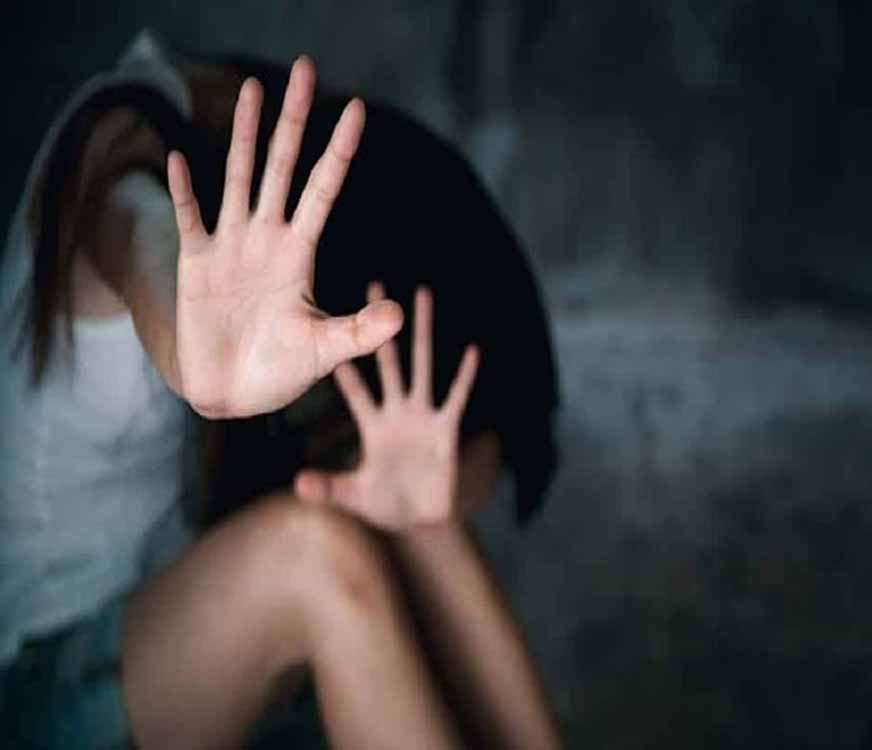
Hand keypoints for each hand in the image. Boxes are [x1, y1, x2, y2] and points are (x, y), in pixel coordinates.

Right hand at [166, 56, 401, 417]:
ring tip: (253, 91)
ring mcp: (231, 247)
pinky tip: (180, 159)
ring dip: (245, 136)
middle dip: (294, 121)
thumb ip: (359, 332)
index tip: (355, 109)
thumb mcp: (326, 351)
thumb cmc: (281, 369)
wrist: (232, 393)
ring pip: (240, 178)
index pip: (323, 190)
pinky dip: (185, 193)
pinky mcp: (197, 265)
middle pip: (283, 167)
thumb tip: (399, 317)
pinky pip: (191, 220)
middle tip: (305, 68)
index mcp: (301, 254)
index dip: (338, 152)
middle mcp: (268, 239)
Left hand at [294, 283, 478, 529]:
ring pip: (422, 367)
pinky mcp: (446, 430)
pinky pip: (455, 398)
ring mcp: (422, 417)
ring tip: (422, 295)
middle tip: (373, 284)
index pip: (353, 388)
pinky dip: (464, 377)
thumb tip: (297, 485)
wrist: (422, 516)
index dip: (342, 363)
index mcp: (372, 425)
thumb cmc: (384, 503)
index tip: (327, 328)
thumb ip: (328, 489)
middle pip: (387, 361)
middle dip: (381, 326)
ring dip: (422, 333)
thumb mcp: (352, 496)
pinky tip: (472, 351)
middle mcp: (396, 412)